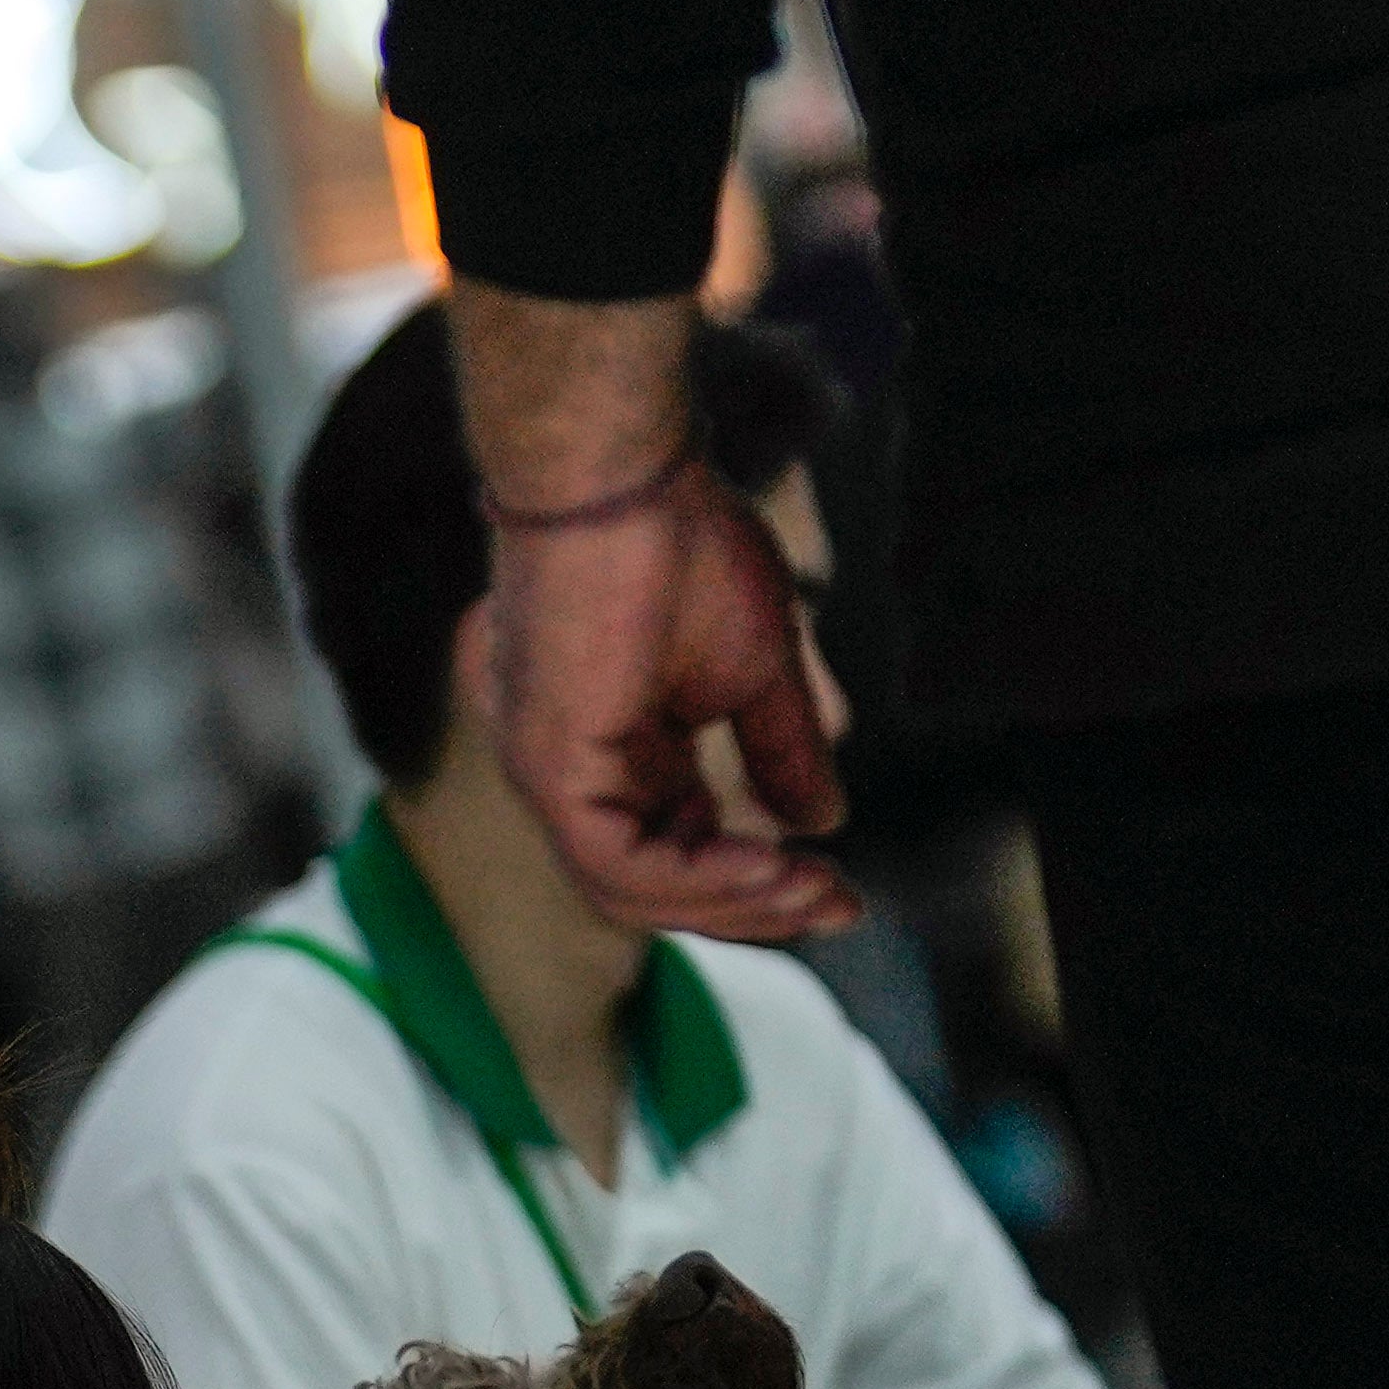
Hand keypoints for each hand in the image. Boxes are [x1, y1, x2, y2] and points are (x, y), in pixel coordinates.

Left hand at [482, 473, 859, 943]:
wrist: (624, 481)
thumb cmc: (681, 543)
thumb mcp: (759, 669)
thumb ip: (781, 750)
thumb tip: (823, 820)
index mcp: (616, 752)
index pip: (677, 853)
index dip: (758, 884)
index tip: (841, 888)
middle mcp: (573, 774)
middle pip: (654, 888)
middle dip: (753, 907)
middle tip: (837, 905)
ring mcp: (550, 776)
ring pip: (632, 892)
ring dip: (732, 902)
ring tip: (808, 888)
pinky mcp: (547, 770)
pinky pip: (616, 863)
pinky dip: (694, 878)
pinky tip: (768, 864)